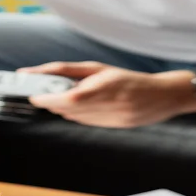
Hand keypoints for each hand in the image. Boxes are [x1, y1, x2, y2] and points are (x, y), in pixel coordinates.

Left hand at [23, 61, 195, 127]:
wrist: (161, 95)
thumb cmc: (128, 78)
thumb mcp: (99, 68)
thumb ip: (71, 72)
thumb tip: (45, 75)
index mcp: (104, 86)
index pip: (68, 96)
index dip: (48, 97)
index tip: (33, 95)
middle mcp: (109, 104)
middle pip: (68, 108)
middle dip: (50, 102)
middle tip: (39, 95)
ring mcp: (112, 118)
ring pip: (74, 117)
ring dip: (61, 109)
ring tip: (57, 99)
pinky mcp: (114, 127)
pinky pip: (86, 123)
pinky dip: (75, 116)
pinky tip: (76, 109)